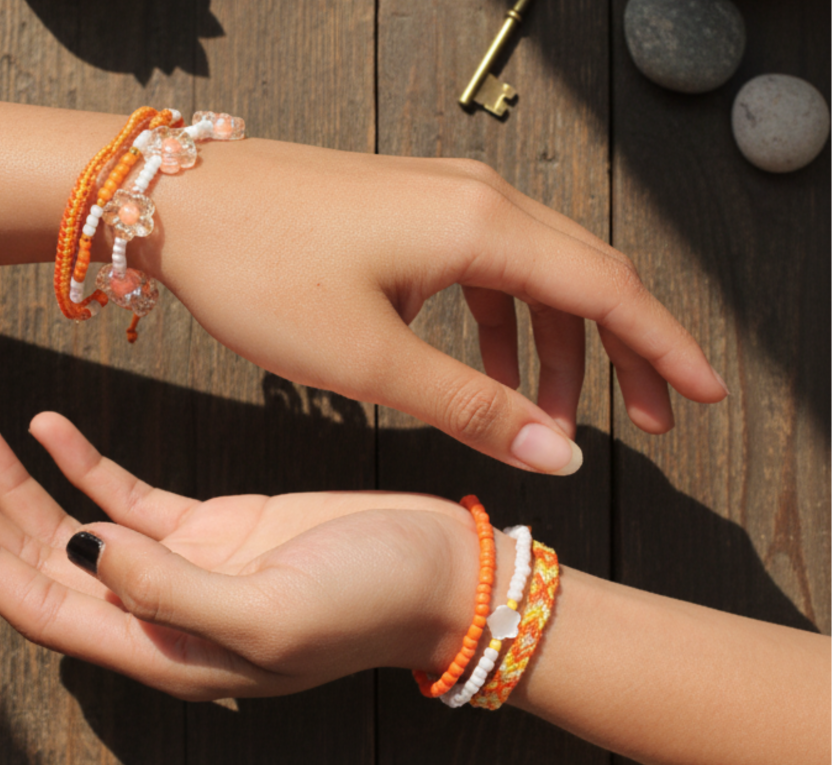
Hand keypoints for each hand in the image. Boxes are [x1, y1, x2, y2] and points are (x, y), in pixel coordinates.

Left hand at [0, 413, 496, 699]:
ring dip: (18, 481)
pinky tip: (48, 426)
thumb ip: (172, 594)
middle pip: (43, 564)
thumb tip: (81, 553)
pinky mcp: (212, 526)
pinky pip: (128, 495)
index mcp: (168, 649)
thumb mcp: (273, 612)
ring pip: (76, 525)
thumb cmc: (371, 603)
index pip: (46, 607)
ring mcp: (184, 566)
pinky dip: (84, 462)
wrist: (439, 572)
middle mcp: (162, 612)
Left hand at [133, 139, 727, 473]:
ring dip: (554, 348)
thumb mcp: (370, 360)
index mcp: (482, 228)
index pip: (609, 291)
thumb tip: (559, 453)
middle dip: (623, 353)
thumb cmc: (260, 271)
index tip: (702, 397)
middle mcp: (477, 200)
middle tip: (648, 421)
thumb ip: (472, 406)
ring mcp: (441, 199)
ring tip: (549, 420)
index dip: (663, 349)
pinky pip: (484, 270)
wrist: (174, 202)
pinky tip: (488, 372)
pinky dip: (502, 325)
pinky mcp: (408, 211)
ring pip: (534, 277)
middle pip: (586, 278)